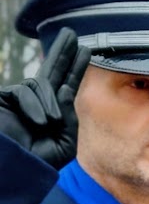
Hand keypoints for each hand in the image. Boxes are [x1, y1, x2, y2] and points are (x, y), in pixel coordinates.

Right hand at [0, 28, 90, 168]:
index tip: (85, 50)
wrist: (14, 170)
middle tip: (70, 34)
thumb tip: (65, 88)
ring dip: (49, 103)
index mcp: (52, 112)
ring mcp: (18, 99)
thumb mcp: (64, 142)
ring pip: (40, 84)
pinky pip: (24, 91)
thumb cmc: (37, 161)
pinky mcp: (3, 98)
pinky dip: (35, 106)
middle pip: (50, 71)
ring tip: (49, 124)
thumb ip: (69, 116)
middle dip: (62, 52)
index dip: (74, 67)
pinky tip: (39, 122)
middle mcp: (36, 102)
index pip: (65, 84)